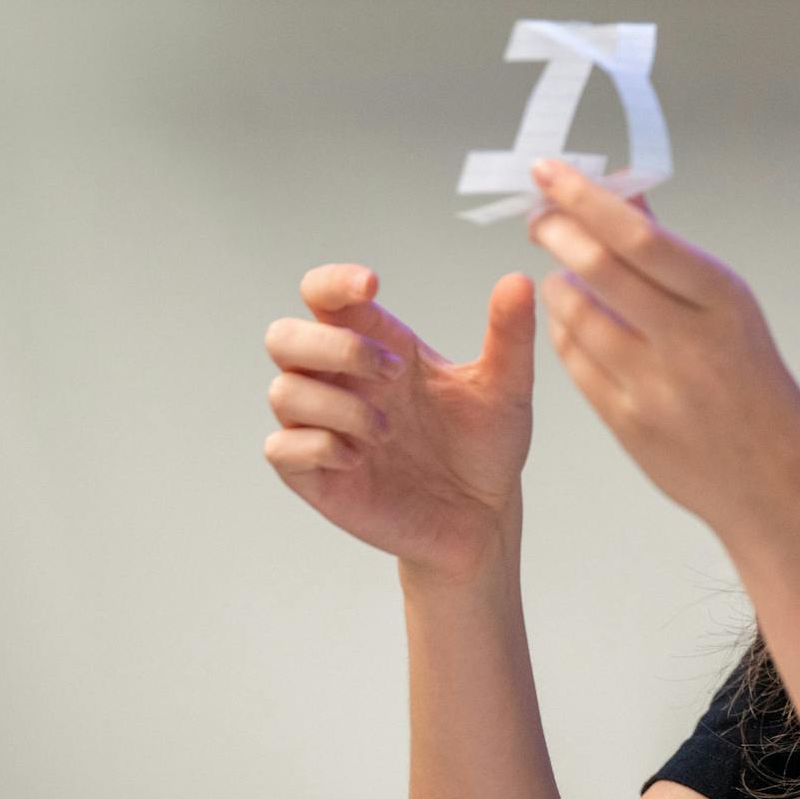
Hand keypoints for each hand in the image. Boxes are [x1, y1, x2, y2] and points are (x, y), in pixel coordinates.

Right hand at [263, 263, 536, 579]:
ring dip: (338, 405)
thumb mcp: (506, 388)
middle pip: (284, 336)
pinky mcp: (315, 475)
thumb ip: (509, 335)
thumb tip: (518, 281)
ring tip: (389, 430)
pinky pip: (281, 449)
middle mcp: (342, 382)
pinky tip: (360, 458)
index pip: (326, 297)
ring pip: (283, 392)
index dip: (333, 282)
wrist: (483, 518)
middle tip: (394, 372)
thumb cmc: (486, 447)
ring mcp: (323, 428)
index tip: (371, 285)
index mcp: (379, 346)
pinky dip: (319, 447)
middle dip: (333, 346)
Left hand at [525, 159, 799, 545]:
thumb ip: (669, 251)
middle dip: (556, 232)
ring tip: (567, 276)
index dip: (585, 199)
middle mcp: (690, 342)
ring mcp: (655, 388)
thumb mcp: (729, 309)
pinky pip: (573, 362)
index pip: (641, 237)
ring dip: (558, 283)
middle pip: (599, 269)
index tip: (550, 172)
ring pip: (574, 315)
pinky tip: (575, 323)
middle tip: (541, 217)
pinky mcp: (628, 425)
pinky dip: (565, 331)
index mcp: (724, 302)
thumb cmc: (755, 385)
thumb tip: (623, 190)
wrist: (774, 482)